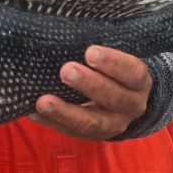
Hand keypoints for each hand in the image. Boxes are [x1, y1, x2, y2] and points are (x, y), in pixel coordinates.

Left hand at [29, 46, 151, 140]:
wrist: (126, 101)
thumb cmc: (115, 71)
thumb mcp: (118, 61)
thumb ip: (100, 54)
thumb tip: (68, 36)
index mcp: (139, 83)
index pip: (133, 73)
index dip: (113, 63)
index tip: (90, 52)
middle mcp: (131, 106)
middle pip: (113, 98)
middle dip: (88, 84)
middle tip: (66, 71)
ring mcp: (113, 125)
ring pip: (91, 122)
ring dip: (65, 111)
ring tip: (42, 101)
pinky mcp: (94, 136)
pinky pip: (71, 131)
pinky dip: (51, 122)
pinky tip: (33, 112)